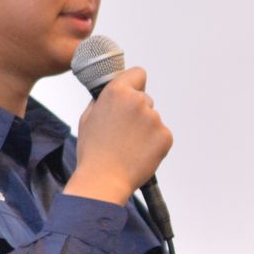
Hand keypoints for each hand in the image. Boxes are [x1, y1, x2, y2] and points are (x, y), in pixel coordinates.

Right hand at [64, 67, 172, 205]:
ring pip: (153, 119)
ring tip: (127, 147)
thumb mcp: (88, 117)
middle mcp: (139, 101)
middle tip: (122, 133)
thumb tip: (114, 91)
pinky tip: (138, 154)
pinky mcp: (166, 136)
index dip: (134, 83)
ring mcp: (154, 119)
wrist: (104, 180)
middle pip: (145, 99)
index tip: (132, 93)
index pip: (138, 73)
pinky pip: (161, 135)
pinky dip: (153, 144)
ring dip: (145, 129)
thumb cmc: (92, 151)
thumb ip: (103, 99)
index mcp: (118, 92)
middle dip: (137, 112)